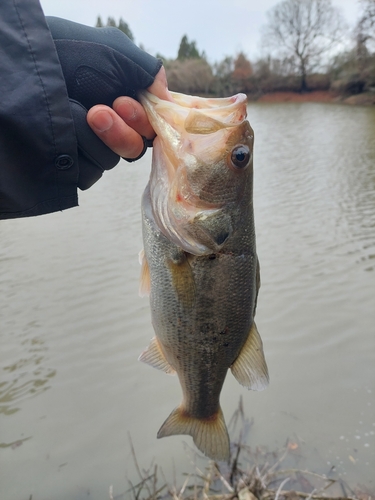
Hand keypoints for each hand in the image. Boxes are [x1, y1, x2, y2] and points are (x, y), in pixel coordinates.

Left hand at [46, 16, 170, 188]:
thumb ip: (150, 72)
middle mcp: (113, 123)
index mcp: (126, 100)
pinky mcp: (76, 161)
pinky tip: (68, 131)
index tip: (123, 104)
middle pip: (136, 146)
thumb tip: (167, 100)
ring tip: (82, 114)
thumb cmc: (70, 54)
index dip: (143, 120)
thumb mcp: (116, 52)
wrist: (30, 71)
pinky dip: (81, 150)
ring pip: (114, 159)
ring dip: (100, 139)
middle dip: (122, 131)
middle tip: (99, 112)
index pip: (150, 125)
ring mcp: (93, 143)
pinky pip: (91, 170)